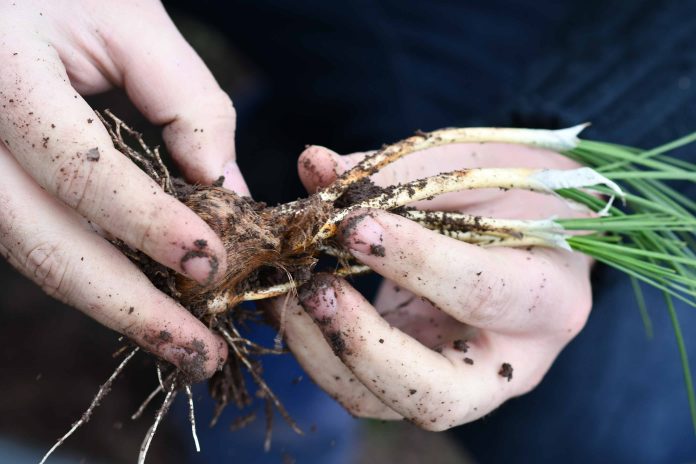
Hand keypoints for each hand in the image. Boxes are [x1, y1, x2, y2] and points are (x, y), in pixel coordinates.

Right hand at [0, 0, 245, 379]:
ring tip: (184, 340)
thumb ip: (188, 105)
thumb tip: (227, 197)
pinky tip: (146, 296)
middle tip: (201, 353)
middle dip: (130, 308)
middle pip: (43, 244)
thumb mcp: (131, 21)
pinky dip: (95, 273)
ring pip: (34, 256)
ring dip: (115, 304)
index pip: (77, 169)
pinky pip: (34, 240)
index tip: (213, 265)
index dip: (148, 225)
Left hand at [269, 141, 592, 428]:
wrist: (538, 231)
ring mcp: (461, 382)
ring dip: (319, 352)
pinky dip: (315, 349)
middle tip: (312, 288)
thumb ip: (399, 173)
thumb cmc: (515, 193)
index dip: (412, 260)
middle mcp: (511, 363)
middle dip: (362, 345)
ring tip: (285, 292)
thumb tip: (315, 166)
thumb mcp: (476, 168)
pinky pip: (359, 386)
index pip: (480, 292)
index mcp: (549, 299)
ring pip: (382, 403)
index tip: (350, 222)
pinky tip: (289, 302)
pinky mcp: (417, 380)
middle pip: (437, 397)